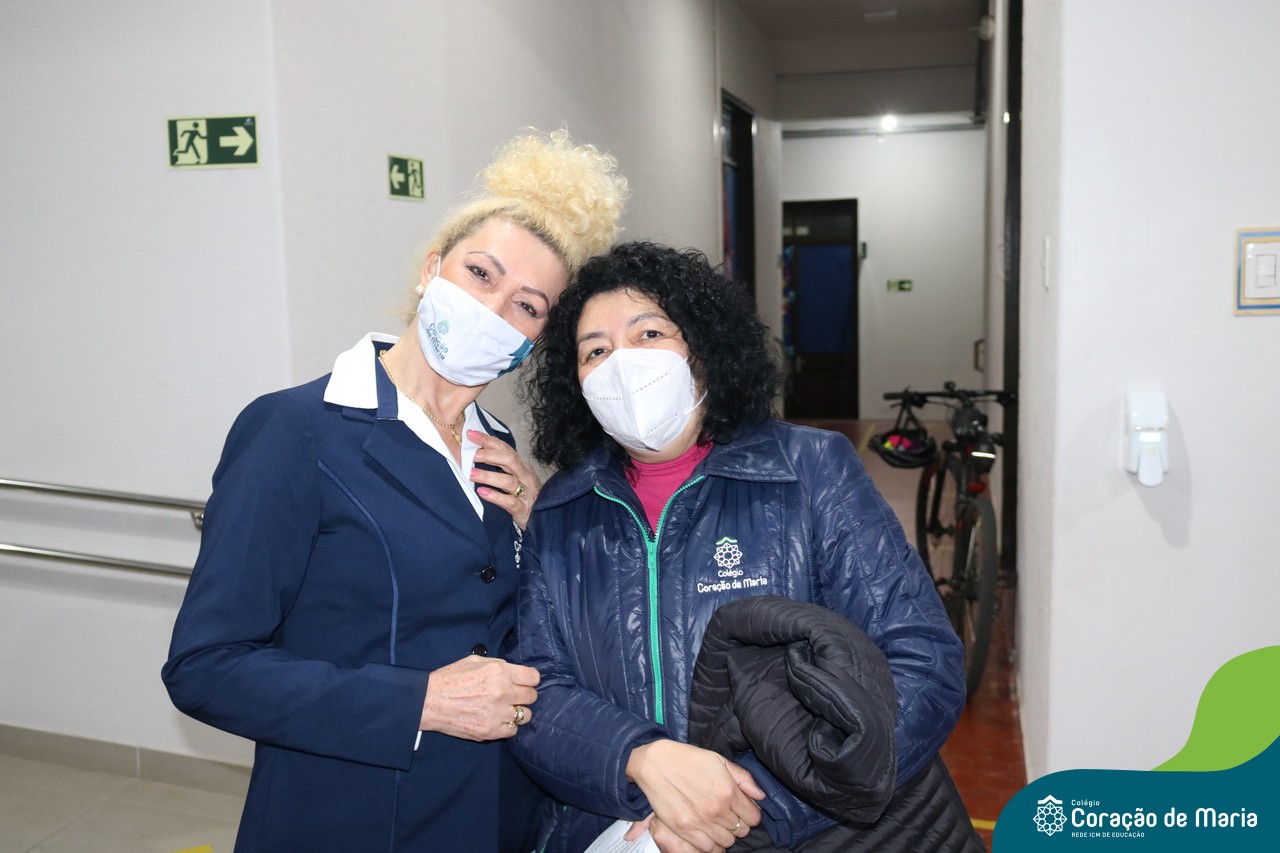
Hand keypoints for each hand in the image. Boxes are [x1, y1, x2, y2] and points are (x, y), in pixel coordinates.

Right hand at [420, 654, 539, 740]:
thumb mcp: (475, 661)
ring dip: (518, 711)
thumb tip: (515, 672)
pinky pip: (512, 730)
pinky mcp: (490, 731)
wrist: (429, 701)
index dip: (529, 679)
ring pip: (525, 715)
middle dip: (524, 694)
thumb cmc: (450, 678)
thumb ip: (499, 665)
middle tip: (514, 695)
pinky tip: (497, 720)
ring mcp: (497, 714)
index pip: (533, 677)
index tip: (524, 682)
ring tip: (505, 709)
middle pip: (532, 696)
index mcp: (499, 672)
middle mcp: (502, 692)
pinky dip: (507, 726)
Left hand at [469, 429, 540, 529]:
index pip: (504, 448)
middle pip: (509, 460)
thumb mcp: (514, 476)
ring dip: (488, 476)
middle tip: (470, 455)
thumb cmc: (524, 495)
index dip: (488, 440)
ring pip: (508, 481)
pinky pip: (510, 502)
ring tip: (471, 474)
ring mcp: (525, 492)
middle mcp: (524, 476)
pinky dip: (496, 497)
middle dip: (489, 455)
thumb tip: (475, 452)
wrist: (543, 517)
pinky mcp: (523, 509)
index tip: (470, 434)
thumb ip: (499, 465)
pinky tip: (482, 493)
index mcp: (520, 465)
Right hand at [624, 740, 762, 851]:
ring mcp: (701, 821)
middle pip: (742, 830)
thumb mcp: (719, 760)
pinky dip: (712, 845)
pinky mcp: (685, 830)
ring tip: (718, 824)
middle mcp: (717, 809)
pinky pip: (708, 848)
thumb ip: (743, 778)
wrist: (655, 763)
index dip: (751, 814)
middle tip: (729, 816)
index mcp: (728, 790)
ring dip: (726, 835)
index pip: (753, 816)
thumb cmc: (688, 758)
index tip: (744, 810)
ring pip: (727, 842)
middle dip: (739, 824)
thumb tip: (761, 796)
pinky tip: (709, 834)